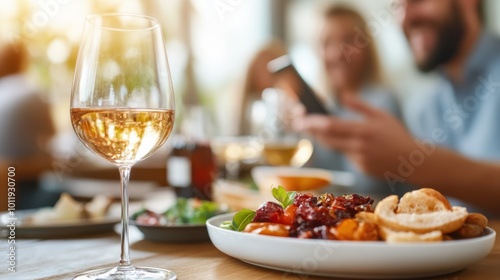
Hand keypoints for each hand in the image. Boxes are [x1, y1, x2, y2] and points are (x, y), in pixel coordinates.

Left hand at [294, 96, 415, 176]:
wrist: (412, 161)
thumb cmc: (397, 134)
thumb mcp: (381, 116)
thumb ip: (360, 106)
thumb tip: (344, 96)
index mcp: (363, 130)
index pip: (331, 127)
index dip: (313, 124)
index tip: (301, 120)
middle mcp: (359, 147)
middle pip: (327, 139)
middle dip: (312, 132)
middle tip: (300, 124)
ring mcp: (359, 160)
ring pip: (336, 148)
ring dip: (328, 139)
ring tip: (320, 129)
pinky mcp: (360, 169)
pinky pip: (346, 156)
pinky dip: (344, 149)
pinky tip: (354, 145)